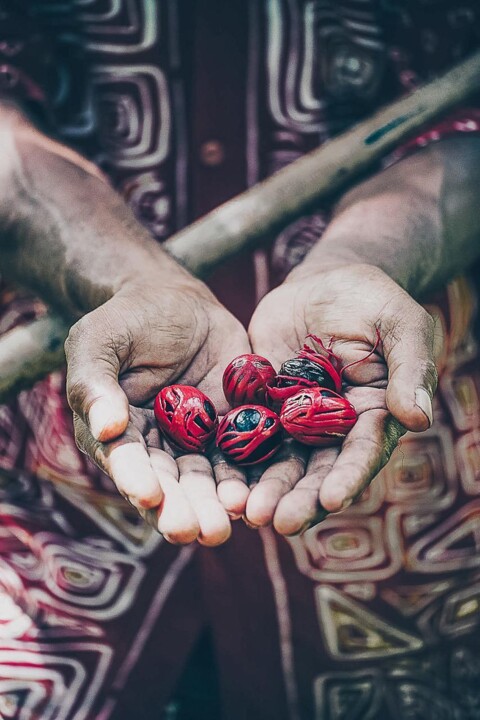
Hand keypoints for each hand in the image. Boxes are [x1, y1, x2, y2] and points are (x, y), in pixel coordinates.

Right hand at [65, 274, 250, 545]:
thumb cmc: (128, 318)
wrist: (177, 301)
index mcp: (118, 432)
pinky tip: (260, 493)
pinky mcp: (232, 426)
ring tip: (232, 524)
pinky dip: (251, 475)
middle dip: (186, 509)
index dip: (137, 480)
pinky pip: (244, 454)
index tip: (150, 497)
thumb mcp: (100, 340)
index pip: (126, 461)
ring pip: (208, 478)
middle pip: (171, 483)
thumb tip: (105, 428)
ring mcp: (196, 439)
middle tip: (204, 532)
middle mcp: (156, 446)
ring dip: (219, 504)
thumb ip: (94, 382)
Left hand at [240, 263, 437, 534]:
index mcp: (374, 415)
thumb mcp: (401, 325)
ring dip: (266, 489)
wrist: (324, 283)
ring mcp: (296, 420)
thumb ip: (411, 367)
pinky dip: (237, 460)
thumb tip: (417, 418)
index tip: (332, 499)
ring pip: (281, 462)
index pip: (363, 452)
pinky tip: (221, 480)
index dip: (349, 477)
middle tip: (278, 523)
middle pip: (318, 470)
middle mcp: (335, 428)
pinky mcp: (263, 407)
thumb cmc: (373, 301)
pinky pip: (248, 435)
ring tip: (246, 513)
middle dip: (300, 498)